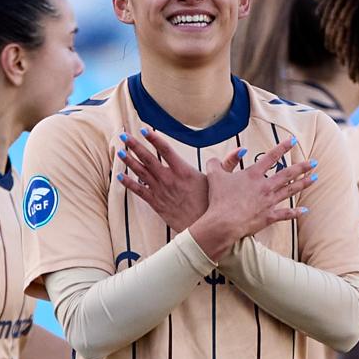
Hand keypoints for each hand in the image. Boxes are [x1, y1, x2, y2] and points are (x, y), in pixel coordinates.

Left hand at [115, 128, 239, 230]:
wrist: (203, 229)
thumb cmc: (212, 205)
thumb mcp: (219, 182)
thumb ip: (227, 164)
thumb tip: (240, 151)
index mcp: (183, 171)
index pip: (165, 149)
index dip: (153, 138)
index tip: (143, 129)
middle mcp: (169, 179)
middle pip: (148, 158)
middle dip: (135, 146)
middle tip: (124, 136)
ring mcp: (161, 191)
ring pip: (140, 173)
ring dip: (129, 161)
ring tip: (119, 151)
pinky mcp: (156, 204)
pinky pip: (139, 191)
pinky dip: (128, 183)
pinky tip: (119, 176)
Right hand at [189, 137, 317, 260]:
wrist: (223, 222)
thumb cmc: (218, 199)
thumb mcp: (214, 176)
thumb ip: (215, 163)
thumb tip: (214, 158)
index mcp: (253, 174)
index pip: (271, 157)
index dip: (283, 147)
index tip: (294, 141)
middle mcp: (265, 186)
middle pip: (287, 173)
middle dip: (302, 167)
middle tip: (314, 162)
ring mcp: (269, 201)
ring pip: (290, 190)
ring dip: (304, 183)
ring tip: (315, 178)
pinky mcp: (269, 216)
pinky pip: (285, 214)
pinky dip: (296, 213)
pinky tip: (305, 211)